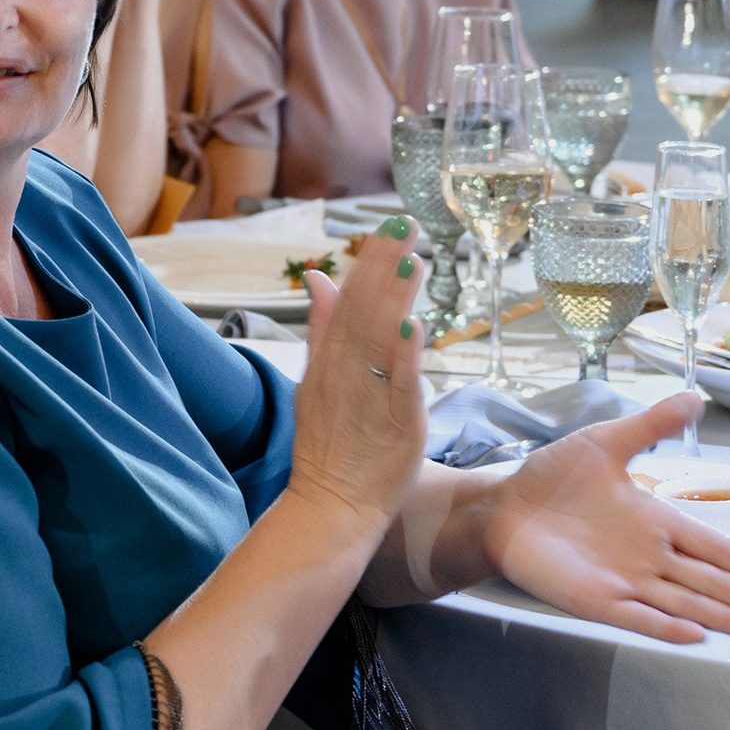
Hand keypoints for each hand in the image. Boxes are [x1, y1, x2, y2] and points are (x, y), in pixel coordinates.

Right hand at [291, 218, 428, 533]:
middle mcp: (346, 372)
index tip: (389, 226)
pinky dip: (404, 355)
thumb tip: (319, 278)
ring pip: (381, 341)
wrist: (330, 505)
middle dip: (384, 267)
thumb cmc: (328, 445)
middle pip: (364, 311)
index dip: (369, 263)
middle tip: (404, 225)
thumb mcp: (315, 378)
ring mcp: (368, 397)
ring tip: (411, 260)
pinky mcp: (395, 423)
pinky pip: (399, 384)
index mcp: (330, 360)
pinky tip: (415, 324)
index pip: (349, 301)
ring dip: (395, 299)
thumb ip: (322, 328)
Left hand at [482, 395, 729, 643]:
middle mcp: (648, 556)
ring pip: (684, 603)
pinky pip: (636, 615)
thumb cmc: (552, 478)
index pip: (715, 546)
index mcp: (656, 521)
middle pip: (710, 581)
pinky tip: (695, 635)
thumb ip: (650, 426)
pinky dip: (664, 625)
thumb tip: (695, 397)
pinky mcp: (594, 598)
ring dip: (722, 617)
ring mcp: (623, 580)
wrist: (502, 505)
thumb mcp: (605, 443)